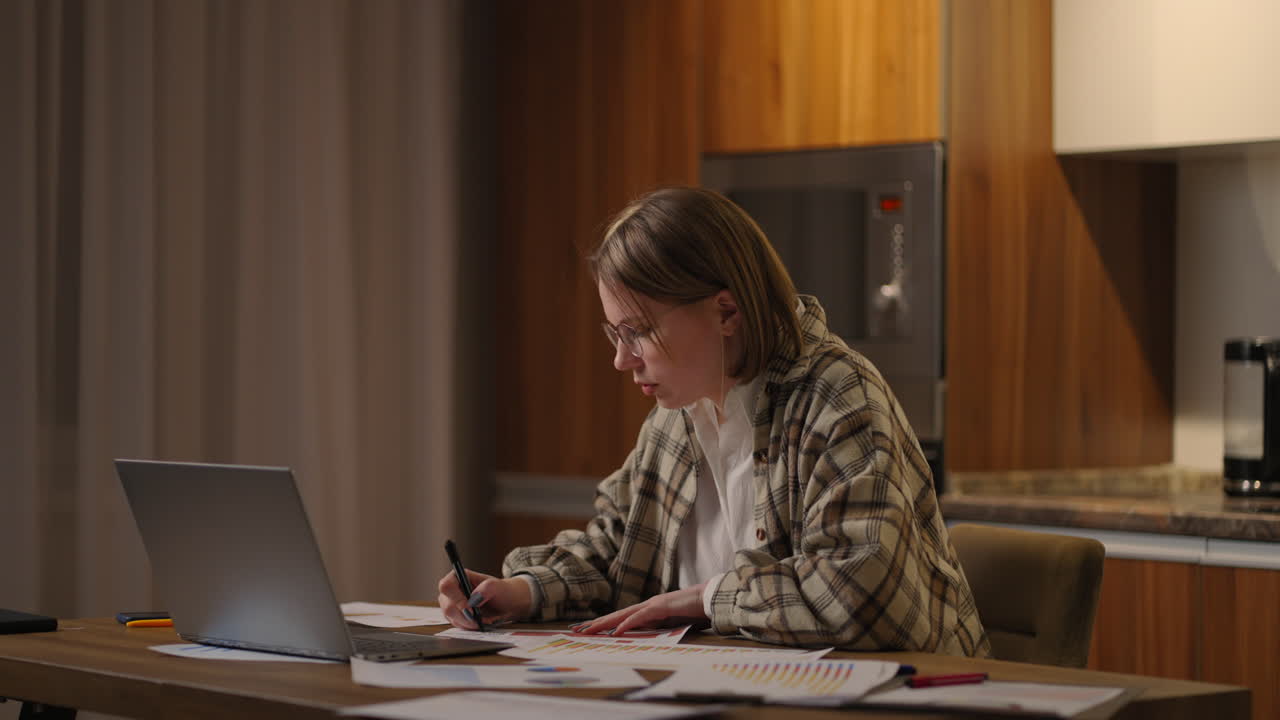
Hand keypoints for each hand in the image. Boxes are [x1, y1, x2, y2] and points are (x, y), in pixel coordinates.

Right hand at [437, 571, 532, 629]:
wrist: (508, 604)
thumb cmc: (503, 591)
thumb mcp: (499, 586)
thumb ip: (487, 588)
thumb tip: (474, 598)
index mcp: (459, 576)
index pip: (446, 586)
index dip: (455, 599)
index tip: (469, 609)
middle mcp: (452, 590)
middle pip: (447, 606)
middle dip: (465, 616)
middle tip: (480, 620)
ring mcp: (452, 604)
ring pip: (452, 618)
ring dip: (470, 623)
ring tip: (486, 620)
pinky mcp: (456, 617)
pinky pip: (458, 626)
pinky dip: (471, 627)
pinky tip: (482, 623)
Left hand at [571, 584, 708, 634]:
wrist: (710, 598)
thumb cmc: (694, 611)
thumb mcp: (672, 625)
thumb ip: (659, 629)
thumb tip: (648, 638)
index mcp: (648, 611)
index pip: (621, 618)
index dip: (603, 624)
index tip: (587, 630)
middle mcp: (646, 606)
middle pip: (615, 615)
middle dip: (595, 623)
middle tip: (576, 630)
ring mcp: (652, 605)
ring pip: (622, 615)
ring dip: (604, 623)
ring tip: (588, 630)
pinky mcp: (660, 607)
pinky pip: (640, 618)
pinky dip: (627, 625)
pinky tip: (616, 632)